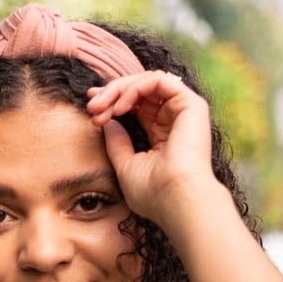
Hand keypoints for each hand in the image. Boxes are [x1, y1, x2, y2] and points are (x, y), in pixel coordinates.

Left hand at [85, 70, 216, 232]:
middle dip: (111, 93)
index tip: (91, 108)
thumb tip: (108, 122)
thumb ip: (117, 144)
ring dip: (118, 90)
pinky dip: (135, 88)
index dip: (113, 101)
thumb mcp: (126, 167)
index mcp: (162, 135)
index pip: (137, 106)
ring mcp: (184, 111)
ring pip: (147, 82)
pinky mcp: (191, 104)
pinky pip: (158, 80)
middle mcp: (175, 120)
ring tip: (100, 107)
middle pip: (140, 91)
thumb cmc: (154, 193)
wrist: (177, 201)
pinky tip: (120, 107)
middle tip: (91, 105)